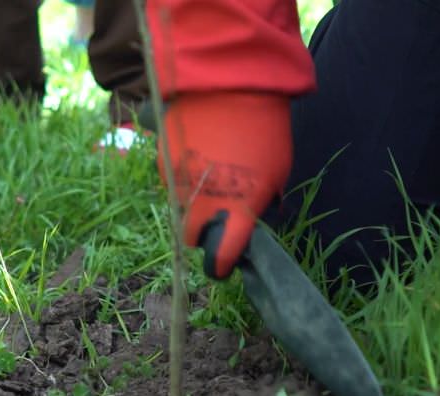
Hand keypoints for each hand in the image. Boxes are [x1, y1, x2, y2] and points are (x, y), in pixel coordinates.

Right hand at [162, 91, 292, 278]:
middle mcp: (201, 202)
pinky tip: (199, 157)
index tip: (224, 266)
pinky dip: (182, 178)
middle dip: (202, 235)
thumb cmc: (265, 130)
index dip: (222, 265)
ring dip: (192, 202)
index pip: (222, 254)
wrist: (231, 85)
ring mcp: (178, 182)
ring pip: (180, 207)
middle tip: (217, 221)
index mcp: (236, 210)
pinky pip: (171, 181)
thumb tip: (253, 215)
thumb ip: (261, 201)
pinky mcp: (163, 161)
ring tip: (212, 177)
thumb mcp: (276, 172)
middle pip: (192, 237)